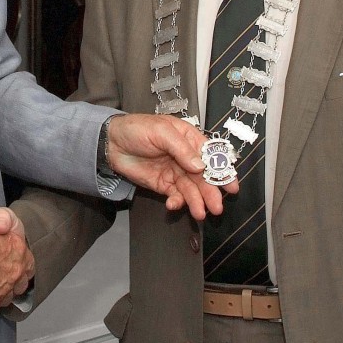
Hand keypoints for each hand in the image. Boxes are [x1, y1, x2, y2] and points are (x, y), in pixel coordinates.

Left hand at [107, 113, 237, 219]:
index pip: (211, 155)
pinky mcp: (164, 185)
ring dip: (197, 201)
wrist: (112, 142)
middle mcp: (186, 157)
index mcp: (189, 139)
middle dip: (211, 191)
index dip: (222, 169)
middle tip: (217, 206)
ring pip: (191, 189)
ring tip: (201, 213)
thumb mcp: (161, 132)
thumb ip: (181, 149)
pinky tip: (174, 205)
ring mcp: (175, 172)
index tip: (231, 184)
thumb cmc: (137, 129)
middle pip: (203, 176)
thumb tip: (200, 167)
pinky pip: (175, 195)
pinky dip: (177, 202)